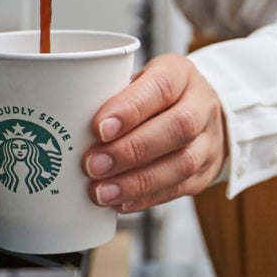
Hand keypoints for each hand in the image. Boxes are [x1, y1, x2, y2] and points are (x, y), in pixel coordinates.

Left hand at [82, 53, 227, 212]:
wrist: (200, 112)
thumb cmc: (154, 95)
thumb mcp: (137, 80)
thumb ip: (112, 95)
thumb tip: (67, 123)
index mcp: (180, 74)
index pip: (161, 87)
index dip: (131, 109)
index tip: (99, 128)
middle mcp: (201, 105)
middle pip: (177, 127)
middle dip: (131, 150)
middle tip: (93, 166)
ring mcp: (208, 140)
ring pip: (182, 163)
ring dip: (137, 181)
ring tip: (102, 192)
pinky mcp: (206, 171)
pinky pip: (180, 188)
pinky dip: (146, 198)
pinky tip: (120, 203)